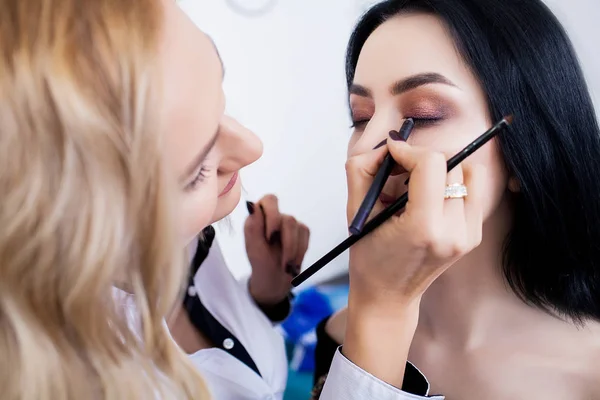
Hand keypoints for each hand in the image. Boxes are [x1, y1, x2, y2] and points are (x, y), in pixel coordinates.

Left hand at [245, 194, 309, 305]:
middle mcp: (275, 217)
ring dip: (293, 251)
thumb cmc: (260, 262)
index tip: (270, 237)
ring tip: (286, 266)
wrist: (273, 279)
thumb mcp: (253, 247)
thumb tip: (250, 204)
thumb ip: (253, 226)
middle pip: (288, 219)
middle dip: (288, 244)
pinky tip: (293, 263)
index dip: (273, 216)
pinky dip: (300, 252)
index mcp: (259, 217)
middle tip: (283, 261)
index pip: (270, 200)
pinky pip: (306, 236)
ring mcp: (289, 223)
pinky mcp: (301, 231)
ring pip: (298, 228)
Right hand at [342, 138, 484, 386]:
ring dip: (440, 170)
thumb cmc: (368, 257)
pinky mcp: (474, 235)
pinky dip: (451, 184)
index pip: (432, 163)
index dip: (408, 150)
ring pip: (467, 172)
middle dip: (422, 159)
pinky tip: (429, 198)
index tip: (391, 155)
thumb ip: (363, 169)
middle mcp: (453, 231)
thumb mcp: (356, 211)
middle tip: (399, 171)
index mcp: (423, 228)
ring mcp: (468, 235)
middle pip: (451, 164)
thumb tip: (387, 146)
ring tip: (416, 185)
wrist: (388, 297)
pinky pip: (472, 190)